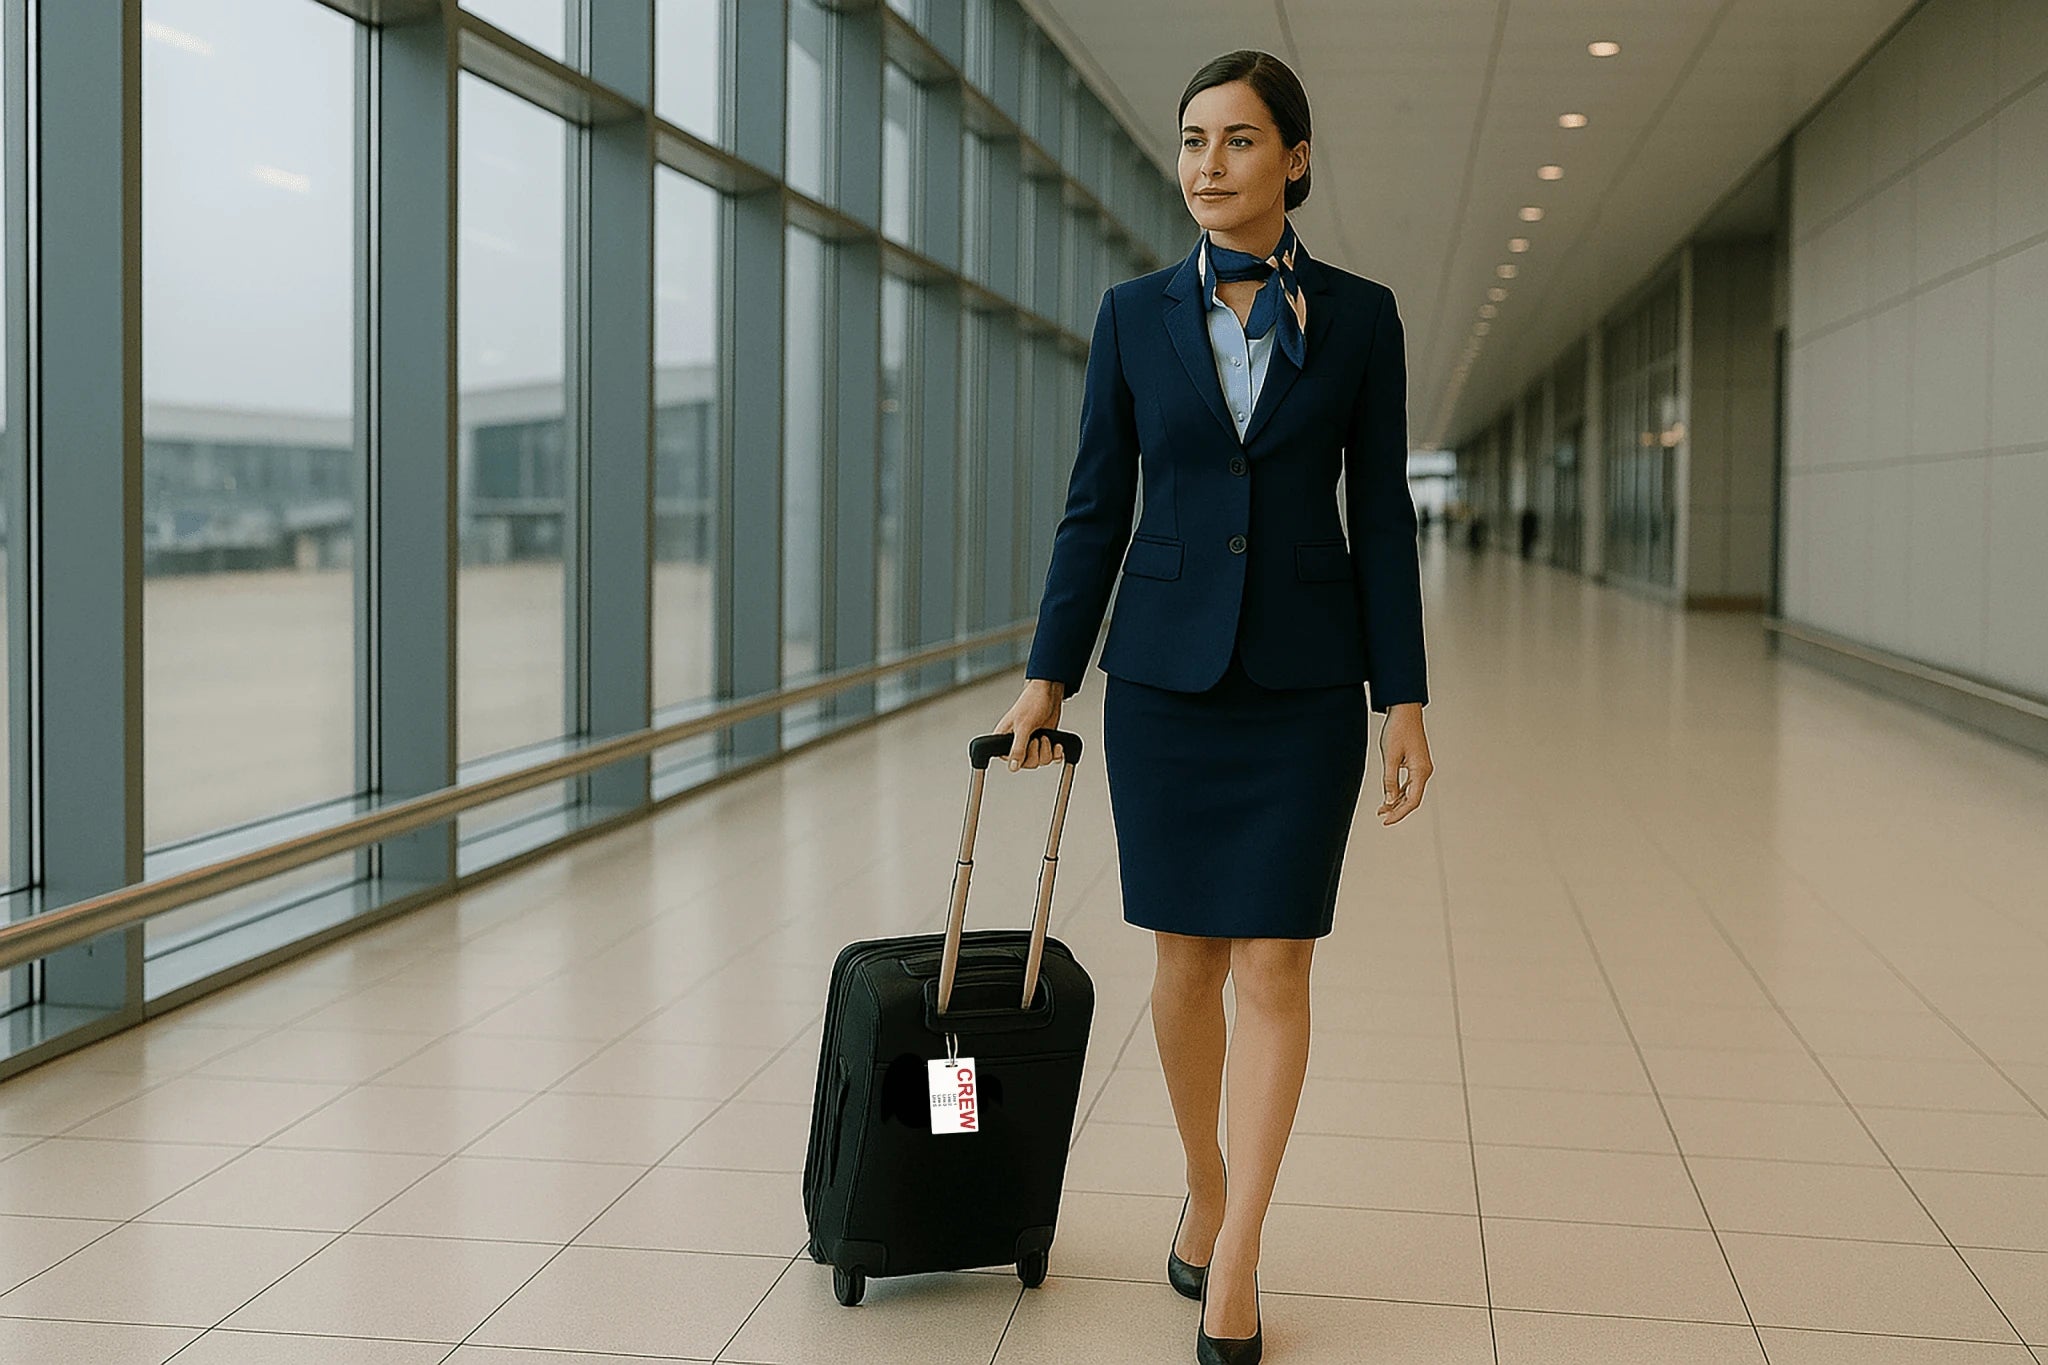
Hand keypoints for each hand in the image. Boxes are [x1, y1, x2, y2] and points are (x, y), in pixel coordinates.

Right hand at [995, 679, 1066, 770]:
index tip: (1028, 746)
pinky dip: (1056, 753)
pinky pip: (1051, 757)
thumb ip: (1018, 748)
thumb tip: (1012, 767)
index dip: (1021, 758)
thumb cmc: (1032, 702)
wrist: (1050, 693)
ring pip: (1041, 761)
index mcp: (1005, 738)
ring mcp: (1032, 743)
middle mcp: (1018, 742)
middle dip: (1037, 753)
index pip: (1009, 760)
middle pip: (1028, 764)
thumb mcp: (1024, 726)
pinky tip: (1057, 744)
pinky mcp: (1044, 742)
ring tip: (1046, 736)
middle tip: (1038, 739)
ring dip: (1047, 751)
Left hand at [1376, 702, 1430, 822]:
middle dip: (1397, 809)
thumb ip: (1390, 781)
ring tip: (1382, 809)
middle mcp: (1424, 771)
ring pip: (1411, 792)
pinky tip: (1388, 796)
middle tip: (1381, 816)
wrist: (1404, 711)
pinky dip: (1399, 791)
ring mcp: (1421, 767)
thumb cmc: (1398, 730)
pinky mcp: (1417, 763)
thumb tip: (1389, 801)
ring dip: (1397, 801)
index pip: (1412, 801)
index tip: (1386, 820)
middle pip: (1413, 799)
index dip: (1399, 813)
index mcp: (1421, 771)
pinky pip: (1409, 783)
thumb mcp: (1390, 757)